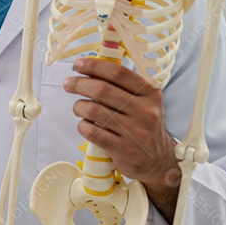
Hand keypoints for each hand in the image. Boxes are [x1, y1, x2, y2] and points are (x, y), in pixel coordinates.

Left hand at [62, 57, 179, 188]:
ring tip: (78, 108)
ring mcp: (134, 132)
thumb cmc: (143, 125)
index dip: (95, 66)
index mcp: (150, 94)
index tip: (78, 64)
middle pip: (103, 90)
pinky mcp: (123, 150)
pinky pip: (92, 132)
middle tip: (68, 83)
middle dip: (80, 84)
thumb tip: (90, 69)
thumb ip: (124, 86)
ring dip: (79, 107)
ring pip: (94, 111)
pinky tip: (85, 125)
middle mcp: (145, 111)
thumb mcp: (144, 102)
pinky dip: (83, 126)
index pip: (119, 73)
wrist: (157, 160)